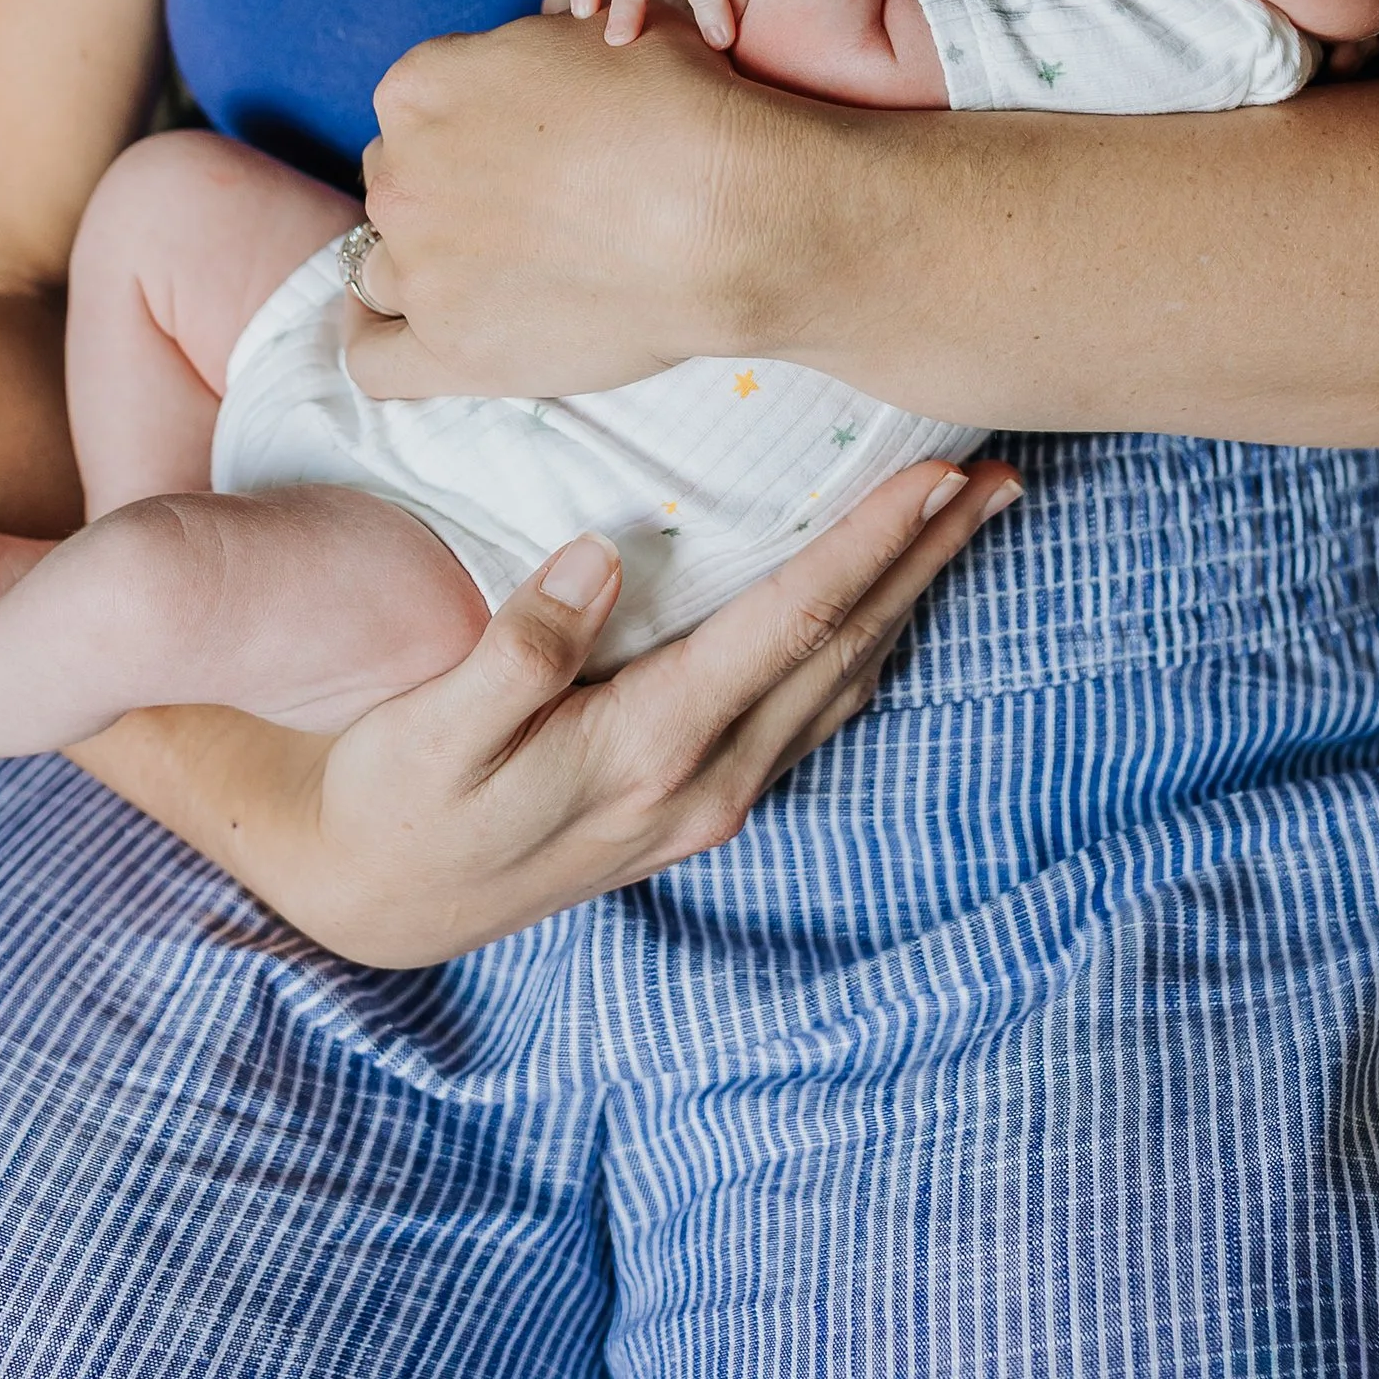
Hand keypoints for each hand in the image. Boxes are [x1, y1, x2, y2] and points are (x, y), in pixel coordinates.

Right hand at [230, 456, 1021, 964]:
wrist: (376, 903)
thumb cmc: (397, 799)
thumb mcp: (433, 731)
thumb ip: (516, 651)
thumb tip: (600, 561)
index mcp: (650, 751)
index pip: (788, 627)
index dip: (869, 546)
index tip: (936, 477)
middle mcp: (705, 784)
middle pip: (845, 650)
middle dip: (927, 560)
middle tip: (1002, 475)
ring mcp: (711, 802)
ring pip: (843, 683)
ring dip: (913, 598)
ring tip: (969, 523)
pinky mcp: (699, 805)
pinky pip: (813, 711)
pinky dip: (865, 641)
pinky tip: (886, 605)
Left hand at [342, 6, 804, 400]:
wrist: (727, 217)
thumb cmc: (681, 109)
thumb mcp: (605, 29)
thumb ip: (541, 41)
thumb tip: (541, 51)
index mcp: (423, 85)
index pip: (415, 105)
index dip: (467, 122)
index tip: (515, 144)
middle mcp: (402, 174)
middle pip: (396, 181)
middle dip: (444, 190)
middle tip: (521, 207)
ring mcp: (419, 267)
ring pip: (380, 263)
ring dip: (423, 262)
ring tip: (484, 270)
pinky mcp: (447, 348)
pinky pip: (371, 359)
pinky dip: (375, 342)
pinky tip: (401, 331)